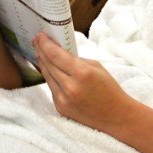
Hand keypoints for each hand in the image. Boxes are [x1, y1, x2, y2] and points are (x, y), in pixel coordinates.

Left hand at [33, 33, 152, 152]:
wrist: (116, 116)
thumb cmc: (109, 89)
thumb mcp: (96, 67)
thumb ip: (76, 60)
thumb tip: (59, 52)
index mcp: (82, 73)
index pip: (55, 55)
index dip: (45, 44)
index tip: (40, 35)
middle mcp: (70, 87)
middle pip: (47, 64)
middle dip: (40, 50)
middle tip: (37, 40)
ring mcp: (63, 100)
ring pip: (46, 76)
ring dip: (42, 63)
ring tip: (40, 52)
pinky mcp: (60, 108)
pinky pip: (51, 88)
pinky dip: (50, 77)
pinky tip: (49, 69)